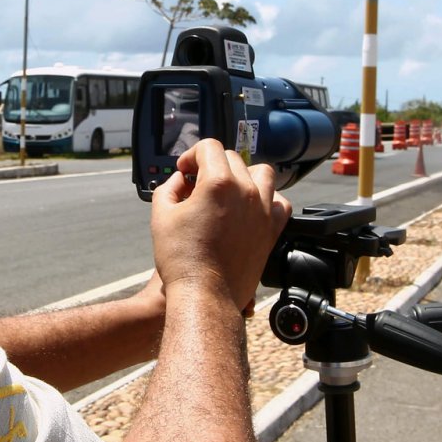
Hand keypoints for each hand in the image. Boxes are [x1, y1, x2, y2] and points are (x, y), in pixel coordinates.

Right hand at [149, 139, 291, 312]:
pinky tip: (252, 206)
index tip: (185, 170)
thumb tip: (179, 179)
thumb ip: (168, 187)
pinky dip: (268, 198)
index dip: (192, 155)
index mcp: (218, 183)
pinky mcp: (271, 229)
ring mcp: (262, 210)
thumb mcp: (161, 215)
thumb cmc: (182, 259)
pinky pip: (279, 202)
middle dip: (212, 165)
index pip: (209, 147)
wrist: (205, 294)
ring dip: (243, 174)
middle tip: (198, 183)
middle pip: (232, 158)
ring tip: (228, 188)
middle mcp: (245, 191)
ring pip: (261, 173)